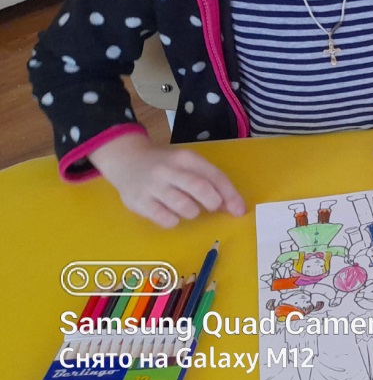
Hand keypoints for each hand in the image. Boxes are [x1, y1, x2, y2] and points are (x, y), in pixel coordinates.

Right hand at [90, 133, 245, 227]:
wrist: (125, 160)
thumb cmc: (164, 165)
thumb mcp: (186, 164)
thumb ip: (208, 180)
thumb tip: (231, 205)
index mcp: (186, 158)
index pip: (214, 176)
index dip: (230, 195)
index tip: (239, 210)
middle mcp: (169, 170)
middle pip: (200, 187)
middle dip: (212, 202)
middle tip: (211, 208)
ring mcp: (152, 186)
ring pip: (183, 206)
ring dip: (192, 212)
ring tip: (188, 209)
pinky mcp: (138, 201)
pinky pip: (164, 218)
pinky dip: (174, 221)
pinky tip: (171, 215)